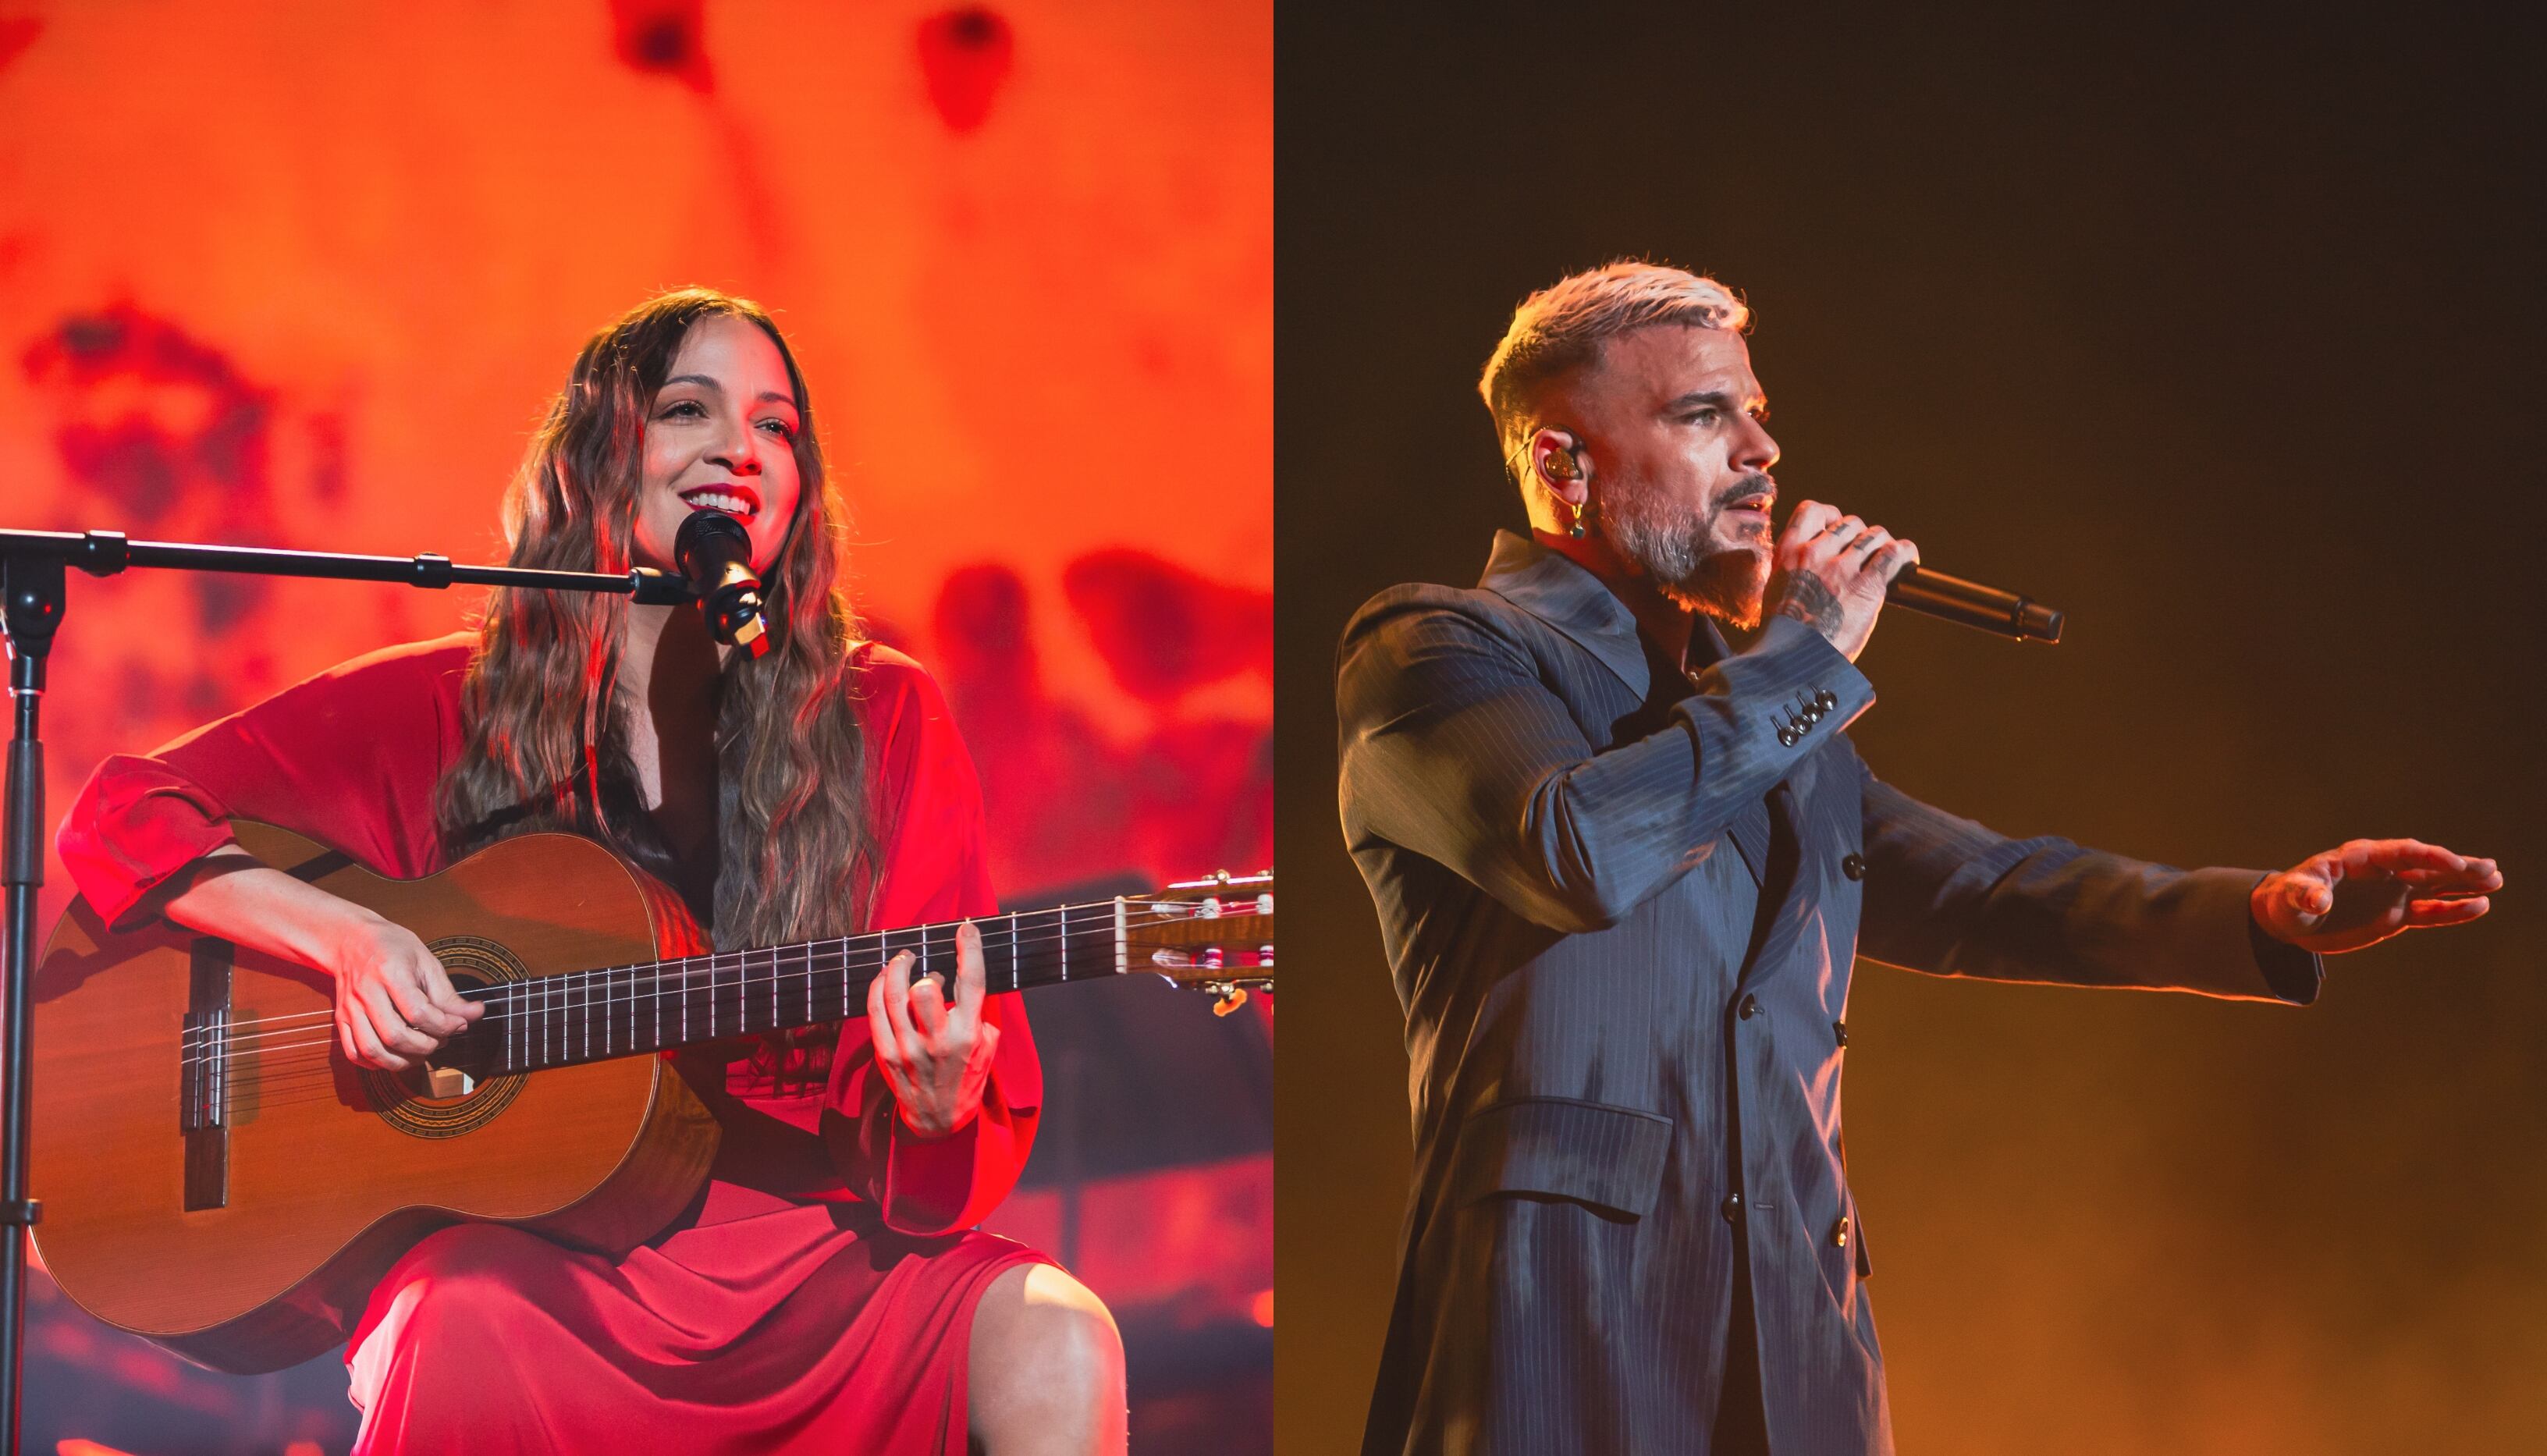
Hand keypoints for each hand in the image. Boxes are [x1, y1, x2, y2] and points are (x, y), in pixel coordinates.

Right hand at [328, 913, 482, 1069]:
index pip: (418, 1013)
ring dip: (401, 1061)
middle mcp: (367, 992)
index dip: (444, 1026)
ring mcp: (350, 1008)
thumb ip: (448, 994)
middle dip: (425, 1046)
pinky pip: (354, 1053)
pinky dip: (375, 1063)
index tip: (459, 1025)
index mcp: (390, 972)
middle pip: (395, 1035)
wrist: (350, 939)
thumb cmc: (391, 947)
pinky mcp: (341, 1019)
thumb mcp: (426, 962)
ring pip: (372, 1049)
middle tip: (441, 1040)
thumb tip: (474, 1015)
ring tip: (420, 1052)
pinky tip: (394, 1056)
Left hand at [867, 920, 1000, 1138]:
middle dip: (920, 969)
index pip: (971, 983)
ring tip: (901, 960)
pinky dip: (877, 988)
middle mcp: (938, 1041)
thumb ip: (978, 1015)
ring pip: (894, 996)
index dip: (969, 949)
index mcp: (969, 1035)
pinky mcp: (886, 1054)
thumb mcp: (987, 1048)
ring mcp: (908, 1049)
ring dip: (896, 969)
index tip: (966, 927)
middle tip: (919, 960)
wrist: (938, 1121)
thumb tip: (962, 981)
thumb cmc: (965, 1079)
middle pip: (924, 990)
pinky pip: (874, 1012)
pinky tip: (884, 979)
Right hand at [1766, 501, 1918, 661]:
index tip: (1836, 526)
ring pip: (1873, 535)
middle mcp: (1814, 553)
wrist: (1792, 661)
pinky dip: (1905, 553)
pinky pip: (1893, 554)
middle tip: (1864, 554)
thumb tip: (1809, 568)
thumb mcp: (1775, 592)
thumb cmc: (1783, 637)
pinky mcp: (1866, 586)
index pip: (1811, 511)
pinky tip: (1909, 560)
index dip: (1830, 515)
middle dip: (1859, 536)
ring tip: (1886, 557)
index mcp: (1787, 553)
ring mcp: (1841, 568)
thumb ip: (1792, 572)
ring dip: (1882, 545)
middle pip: (1849, 523)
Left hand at [2251, 838, 2500, 954]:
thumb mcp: (2292, 898)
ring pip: (2434, 886)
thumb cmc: (2287, 901)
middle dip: (2456, 866)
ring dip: (2463, 884)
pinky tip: (2478, 906)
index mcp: (2360, 858)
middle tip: (2490, 869)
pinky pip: (2428, 911)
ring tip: (2496, 880)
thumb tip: (2316, 900)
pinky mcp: (2395, 914)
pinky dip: (2452, 910)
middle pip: (2425, 865)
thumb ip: (2305, 895)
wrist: (2289, 919)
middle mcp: (2382, 872)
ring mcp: (2391, 892)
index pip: (2401, 852)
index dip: (2428, 856)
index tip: (2454, 861)